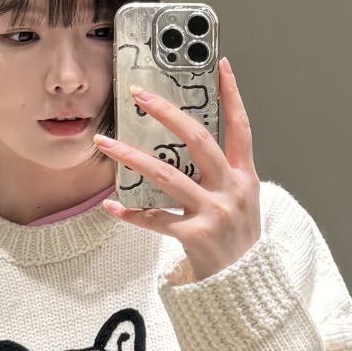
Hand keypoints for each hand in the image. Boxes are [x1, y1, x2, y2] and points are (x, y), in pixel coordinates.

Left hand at [93, 57, 259, 281]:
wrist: (246, 284)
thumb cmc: (238, 238)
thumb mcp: (241, 199)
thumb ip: (222, 172)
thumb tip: (189, 142)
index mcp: (244, 176)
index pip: (240, 127)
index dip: (232, 95)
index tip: (220, 66)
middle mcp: (231, 189)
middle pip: (198, 140)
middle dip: (167, 114)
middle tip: (139, 96)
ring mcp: (214, 212)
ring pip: (167, 175)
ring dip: (132, 157)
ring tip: (105, 143)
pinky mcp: (196, 236)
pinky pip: (155, 220)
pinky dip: (131, 213)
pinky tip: (111, 205)